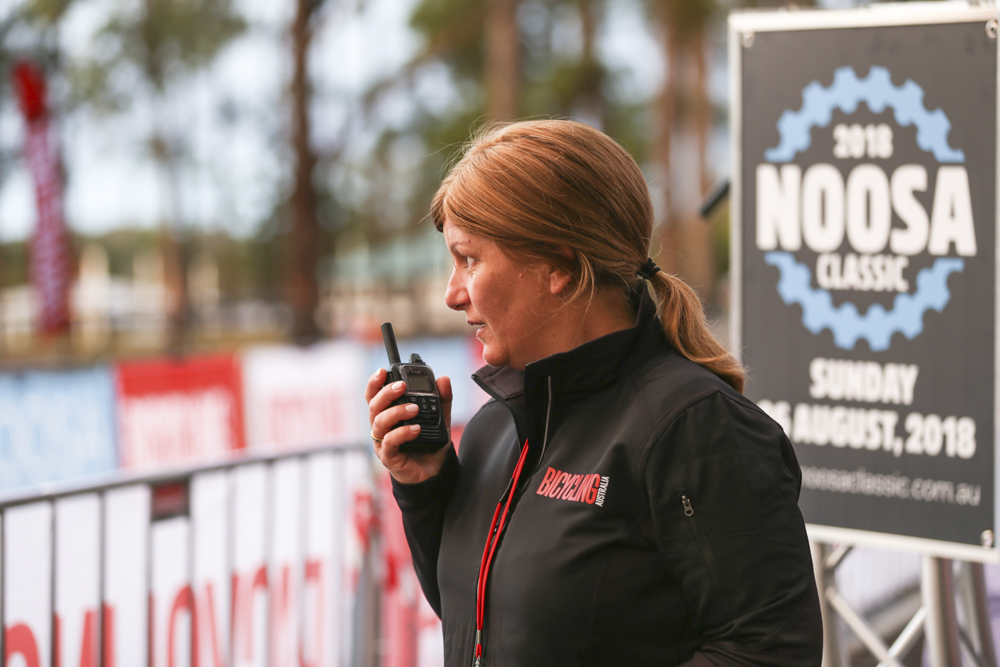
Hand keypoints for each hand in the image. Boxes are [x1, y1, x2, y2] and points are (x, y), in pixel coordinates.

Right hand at [366, 368, 453, 483]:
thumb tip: (443, 379)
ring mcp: (383, 442)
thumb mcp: (439, 418)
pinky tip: (416, 429)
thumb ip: (442, 399)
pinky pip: (389, 442)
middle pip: (374, 406)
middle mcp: (382, 427)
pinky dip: (402, 433)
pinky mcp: (389, 457)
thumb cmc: (429, 442)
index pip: (375, 396)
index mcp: (388, 414)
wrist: (435, 471)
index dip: (375, 383)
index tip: (382, 371)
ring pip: (379, 422)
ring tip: (414, 409)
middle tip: (402, 386)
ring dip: (396, 412)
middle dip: (386, 393)